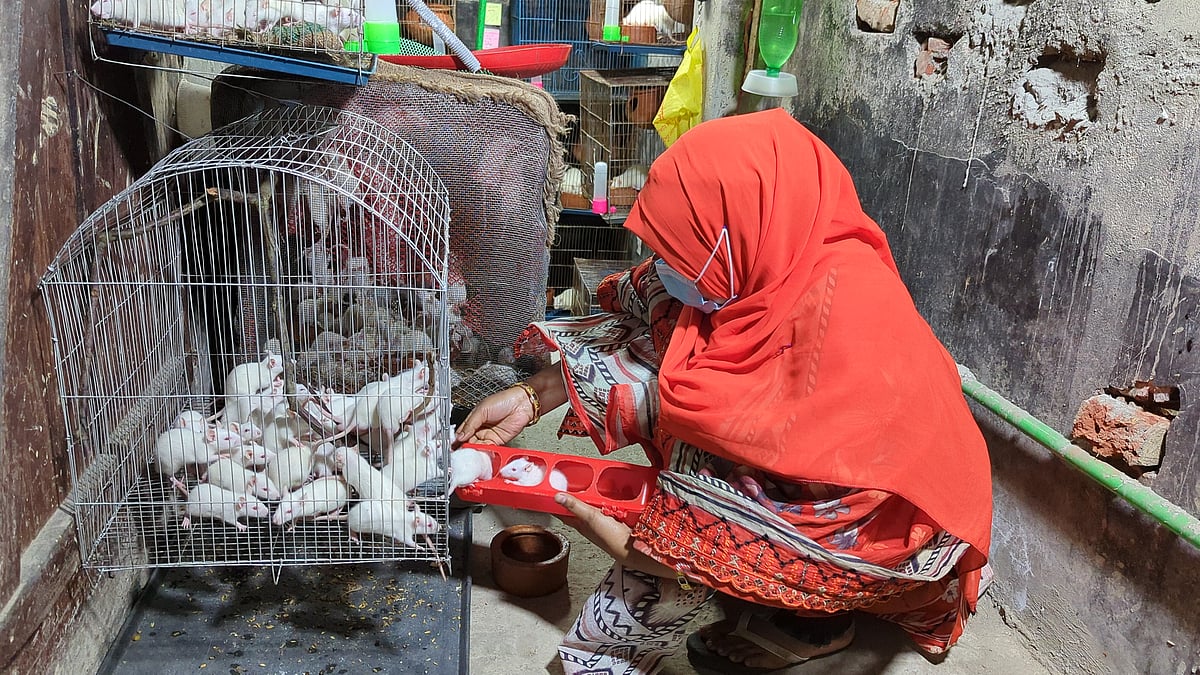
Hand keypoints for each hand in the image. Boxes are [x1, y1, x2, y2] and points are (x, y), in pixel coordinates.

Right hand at [454, 386, 535, 446]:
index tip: (452, 446)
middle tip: (459, 452)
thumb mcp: (482, 410)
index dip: (457, 438)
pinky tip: (479, 452)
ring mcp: (489, 435)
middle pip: (469, 441)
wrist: (522, 404)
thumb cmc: (503, 400)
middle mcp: (480, 428)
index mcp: (474, 419)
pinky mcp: (498, 441)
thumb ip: (470, 424)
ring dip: (473, 450)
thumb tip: (460, 436)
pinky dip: (483, 451)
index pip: (462, 431)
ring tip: (468, 453)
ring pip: (478, 446)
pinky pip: (489, 448)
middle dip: (464, 447)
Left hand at [553, 493, 675, 578]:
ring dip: (597, 494)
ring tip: (597, 483)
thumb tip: (557, 497)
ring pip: (596, 502)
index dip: (555, 502)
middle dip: (578, 492)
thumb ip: (575, 507)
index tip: (549, 490)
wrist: (635, 546)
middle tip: (575, 479)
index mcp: (580, 523)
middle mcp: (590, 521)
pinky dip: (612, 497)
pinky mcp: (616, 515)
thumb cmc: (612, 540)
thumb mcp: (591, 518)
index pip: (563, 511)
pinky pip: (611, 502)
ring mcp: (604, 518)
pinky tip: (615, 492)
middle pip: (580, 504)